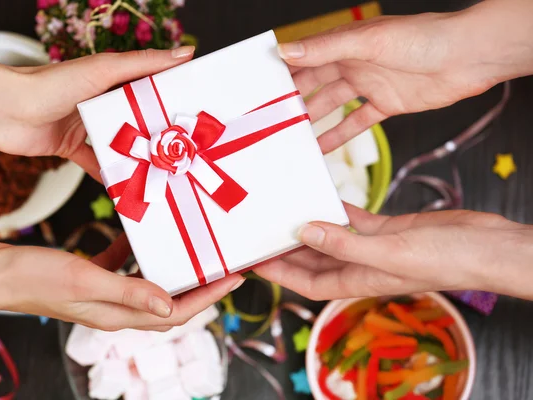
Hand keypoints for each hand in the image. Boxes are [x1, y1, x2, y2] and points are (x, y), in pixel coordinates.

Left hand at [0, 46, 194, 179]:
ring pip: (118, 144)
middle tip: (183, 149)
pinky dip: (109, 175)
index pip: (147, 86)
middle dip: (156, 134)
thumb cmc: (52, 84)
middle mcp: (99, 101)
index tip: (194, 111)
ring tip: (160, 171)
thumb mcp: (105, 70)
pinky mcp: (71, 147)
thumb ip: (144, 63)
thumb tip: (185, 53)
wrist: (5, 111)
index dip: (170, 97)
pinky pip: (96, 164)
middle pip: (135, 119)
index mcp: (109, 79)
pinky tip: (127, 187)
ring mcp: (85, 125)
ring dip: (135, 157)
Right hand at [0, 235, 243, 330]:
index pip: (177, 312)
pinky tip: (139, 234)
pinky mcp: (91, 277)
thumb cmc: (35, 277)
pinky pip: (122, 266)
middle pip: (170, 300)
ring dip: (171, 269)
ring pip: (149, 283)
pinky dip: (136, 253)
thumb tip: (171, 308)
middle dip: (200, 285)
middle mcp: (115, 307)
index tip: (236, 278)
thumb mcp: (87, 280)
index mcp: (119, 314)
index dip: (210, 297)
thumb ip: (130, 292)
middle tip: (223, 263)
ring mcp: (103, 292)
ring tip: (191, 249)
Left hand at [255, 205, 532, 300]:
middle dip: (285, 248)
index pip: (305, 281)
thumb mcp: (388, 251)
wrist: (484, 246)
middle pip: (312, 259)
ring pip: (330, 237)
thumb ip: (344, 243)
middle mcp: (360, 265)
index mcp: (356, 279)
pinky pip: (353, 220)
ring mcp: (372, 247)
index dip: (277, 272)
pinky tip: (323, 195)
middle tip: (260, 228)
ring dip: (309, 226)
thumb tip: (303, 232)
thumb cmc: (445, 259)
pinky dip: (338, 210)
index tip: (252, 260)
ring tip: (284, 208)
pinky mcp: (386, 229)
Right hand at [278, 2, 532, 152]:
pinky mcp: (386, 104)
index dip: (282, 75)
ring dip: (312, 122)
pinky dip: (340, 135)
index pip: (305, 60)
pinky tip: (324, 148)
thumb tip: (286, 51)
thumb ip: (326, 48)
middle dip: (293, 102)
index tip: (260, 92)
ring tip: (291, 139)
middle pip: (314, 85)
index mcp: (345, 44)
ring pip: (332, 106)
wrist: (468, 57)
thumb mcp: (369, 42)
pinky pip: (356, 122)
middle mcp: (353, 63)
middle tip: (271, 122)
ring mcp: (369, 85)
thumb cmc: (424, 39)